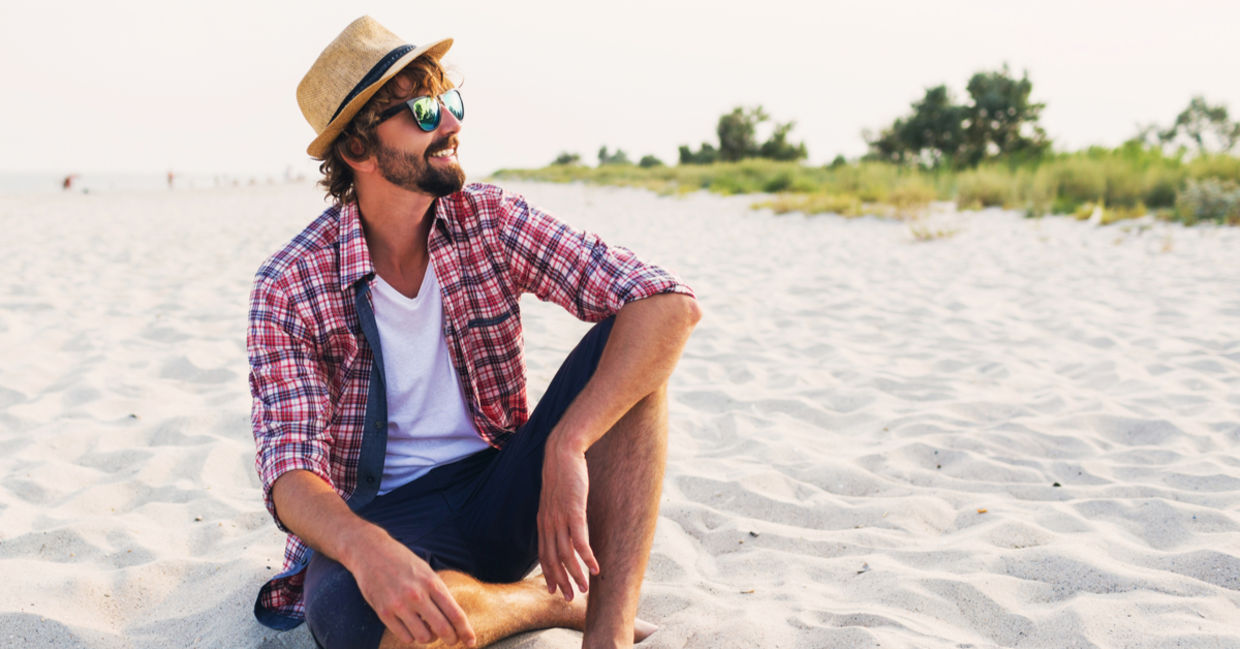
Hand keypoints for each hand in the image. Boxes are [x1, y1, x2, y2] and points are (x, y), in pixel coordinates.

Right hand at [348, 528, 476, 646]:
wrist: (370, 552)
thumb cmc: (402, 561)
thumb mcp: (426, 571)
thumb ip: (438, 592)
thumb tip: (453, 618)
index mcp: (431, 583)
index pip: (455, 613)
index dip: (465, 631)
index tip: (471, 642)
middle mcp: (417, 595)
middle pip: (442, 629)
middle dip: (451, 639)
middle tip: (452, 640)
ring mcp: (399, 605)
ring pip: (423, 637)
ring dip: (429, 638)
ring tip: (428, 630)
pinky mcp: (383, 612)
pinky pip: (405, 637)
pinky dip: (412, 637)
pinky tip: (411, 628)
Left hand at [538, 444, 598, 599]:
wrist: (562, 452)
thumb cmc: (562, 473)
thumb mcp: (555, 497)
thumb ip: (557, 513)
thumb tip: (564, 523)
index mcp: (543, 521)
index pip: (543, 555)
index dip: (548, 574)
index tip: (554, 590)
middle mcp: (549, 523)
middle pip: (552, 560)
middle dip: (561, 581)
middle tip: (570, 598)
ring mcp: (560, 518)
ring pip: (566, 555)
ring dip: (576, 574)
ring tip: (585, 589)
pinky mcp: (574, 511)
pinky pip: (580, 541)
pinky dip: (587, 557)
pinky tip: (595, 569)